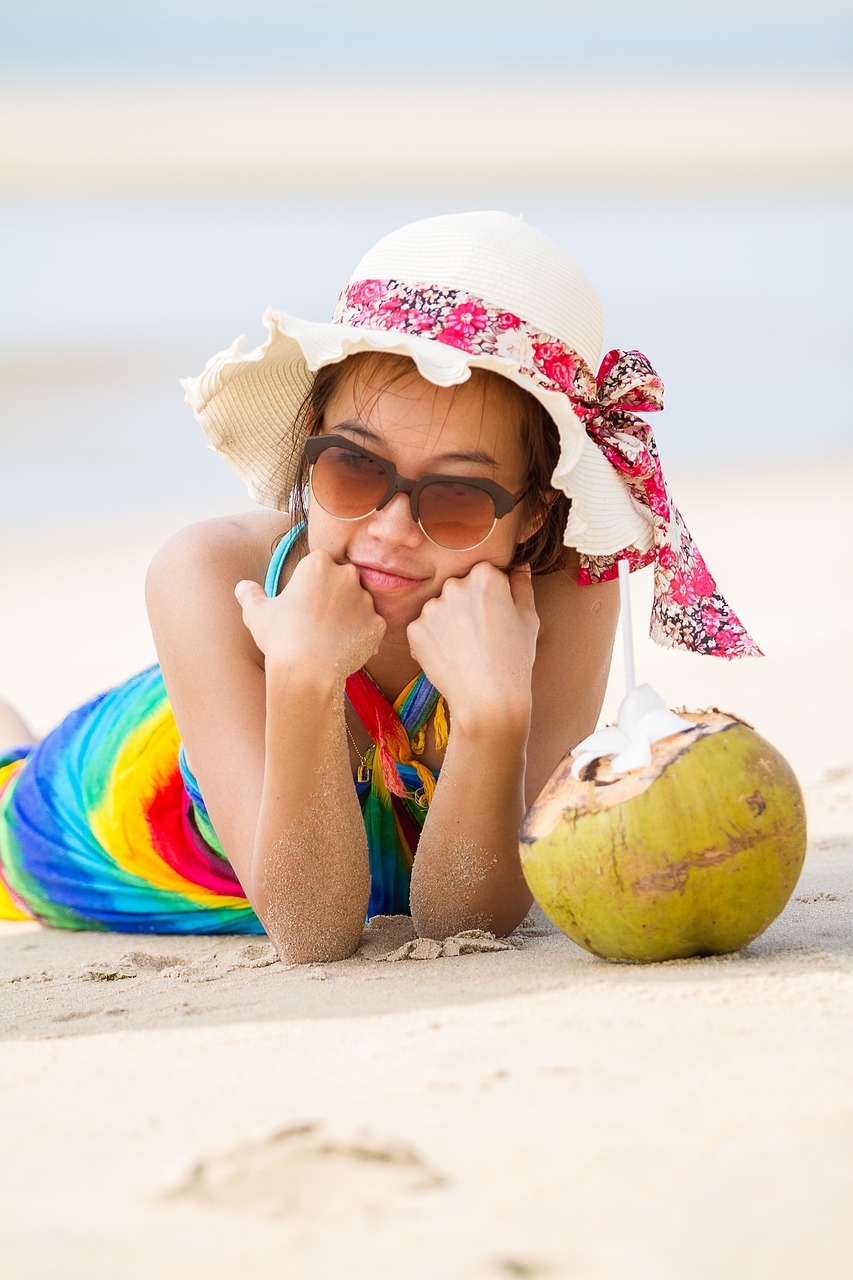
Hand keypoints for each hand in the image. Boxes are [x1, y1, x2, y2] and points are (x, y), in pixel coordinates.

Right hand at [235, 549, 385, 680]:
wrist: (307, 670)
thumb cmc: (280, 637)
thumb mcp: (256, 613)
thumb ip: (250, 595)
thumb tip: (242, 587)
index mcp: (318, 563)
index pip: (319, 564)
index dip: (311, 583)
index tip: (303, 601)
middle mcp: (347, 575)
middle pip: (343, 580)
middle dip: (334, 596)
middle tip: (317, 620)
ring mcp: (366, 599)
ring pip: (359, 604)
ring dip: (348, 616)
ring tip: (329, 639)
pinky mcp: (378, 623)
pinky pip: (371, 627)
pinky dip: (361, 637)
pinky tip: (343, 651)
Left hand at [406, 563, 539, 729]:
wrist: (488, 698)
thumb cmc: (515, 659)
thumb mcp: (528, 618)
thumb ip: (522, 586)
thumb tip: (520, 567)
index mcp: (485, 575)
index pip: (484, 574)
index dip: (492, 597)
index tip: (496, 617)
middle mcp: (454, 584)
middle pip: (459, 588)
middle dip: (466, 606)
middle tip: (480, 636)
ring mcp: (431, 607)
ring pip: (440, 608)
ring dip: (448, 623)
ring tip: (465, 649)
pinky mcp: (415, 629)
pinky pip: (424, 629)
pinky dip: (433, 641)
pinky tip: (450, 657)